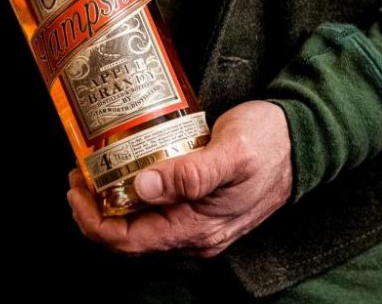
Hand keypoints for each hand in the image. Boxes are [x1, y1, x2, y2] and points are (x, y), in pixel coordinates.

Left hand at [67, 101, 292, 258]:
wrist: (304, 139)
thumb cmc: (271, 143)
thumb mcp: (232, 153)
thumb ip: (189, 174)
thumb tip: (143, 186)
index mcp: (200, 228)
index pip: (132, 241)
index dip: (96, 222)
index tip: (77, 191)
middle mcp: (195, 233)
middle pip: (130, 236)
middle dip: (96, 211)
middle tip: (79, 176)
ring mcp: (198, 220)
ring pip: (141, 224)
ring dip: (112, 202)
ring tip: (94, 171)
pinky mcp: (199, 204)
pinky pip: (156, 209)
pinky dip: (131, 193)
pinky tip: (123, 169)